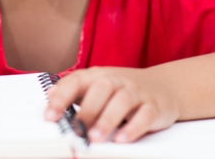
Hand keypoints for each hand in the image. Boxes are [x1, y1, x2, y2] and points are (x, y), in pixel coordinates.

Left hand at [44, 67, 179, 142]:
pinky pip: (145, 115)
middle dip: (86, 110)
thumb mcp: (97, 87)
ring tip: (95, 138)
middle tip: (75, 130)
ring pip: (123, 101)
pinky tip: (121, 139)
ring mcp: (137, 92)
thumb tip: (49, 96)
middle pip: (101, 88)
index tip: (49, 116)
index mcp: (98, 76)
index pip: (76, 81)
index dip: (61, 97)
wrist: (164, 86)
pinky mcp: (154, 107)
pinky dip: (134, 127)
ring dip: (107, 120)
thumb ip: (75, 92)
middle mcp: (117, 80)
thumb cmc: (122, 90)